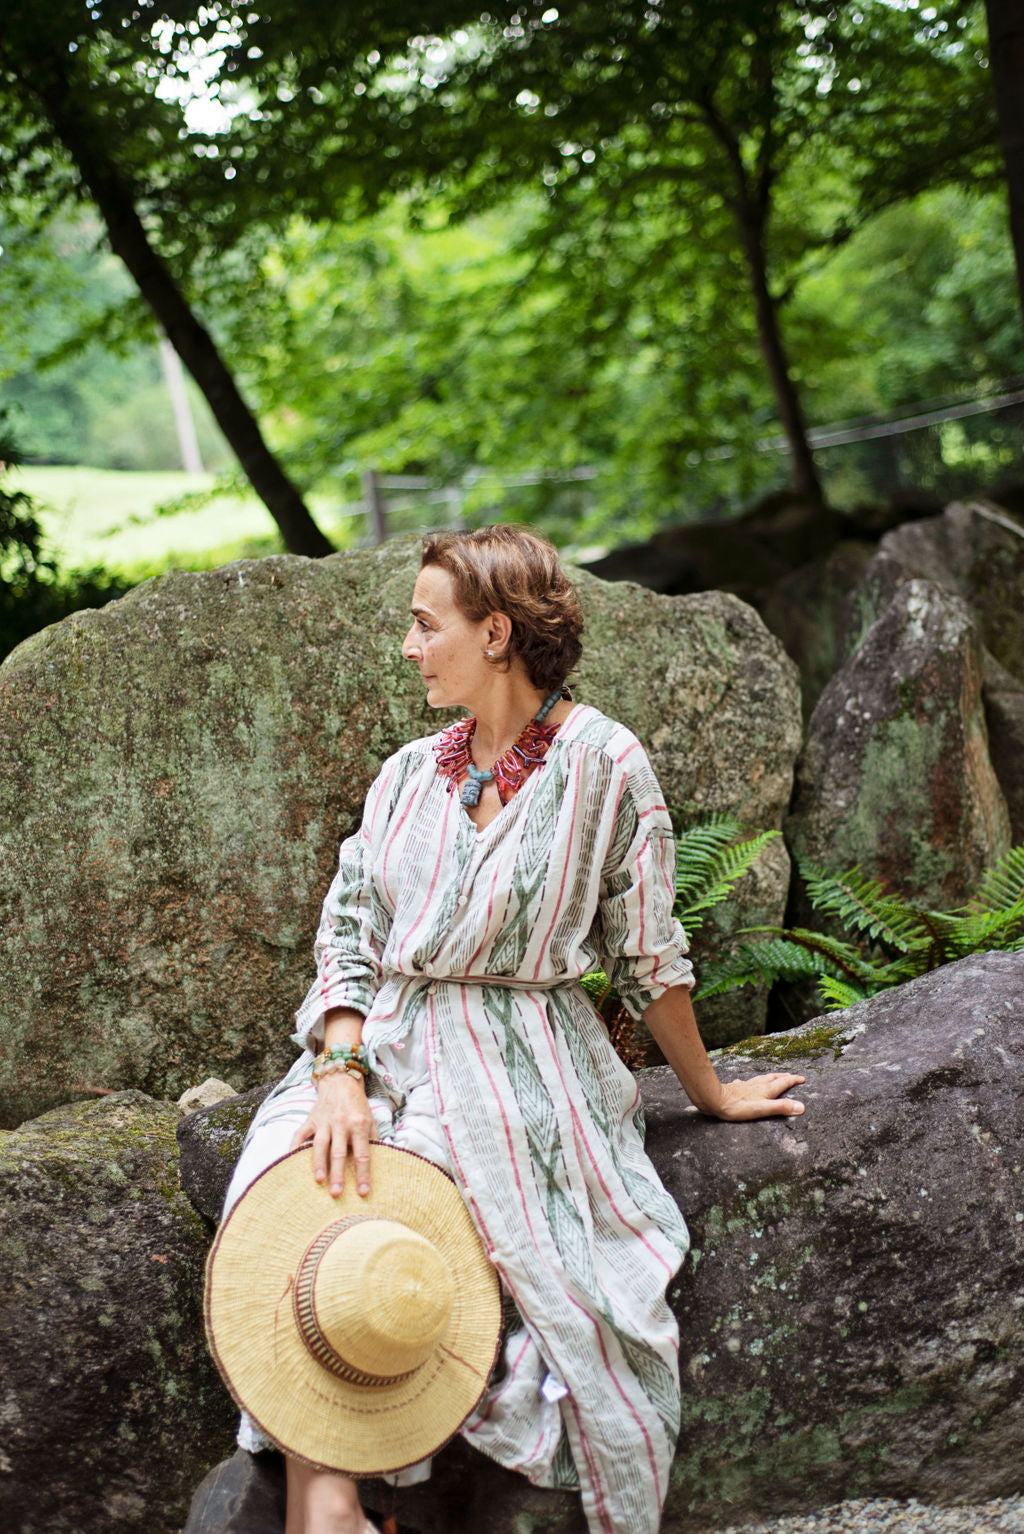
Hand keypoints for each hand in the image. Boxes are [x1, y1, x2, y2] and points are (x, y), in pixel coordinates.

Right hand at [289, 1071, 376, 1196]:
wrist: (340, 1081)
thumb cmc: (357, 1104)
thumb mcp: (371, 1118)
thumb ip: (373, 1139)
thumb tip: (381, 1161)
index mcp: (359, 1124)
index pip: (362, 1153)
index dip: (363, 1173)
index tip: (363, 1192)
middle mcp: (341, 1123)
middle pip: (339, 1152)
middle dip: (338, 1174)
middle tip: (337, 1194)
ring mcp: (324, 1122)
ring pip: (320, 1145)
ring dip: (319, 1164)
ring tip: (319, 1181)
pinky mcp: (310, 1120)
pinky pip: (300, 1135)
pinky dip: (294, 1148)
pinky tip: (291, 1162)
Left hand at [702, 1072, 805, 1120]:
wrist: (714, 1099)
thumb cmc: (738, 1107)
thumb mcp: (762, 1109)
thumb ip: (781, 1107)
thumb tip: (801, 1106)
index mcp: (765, 1090)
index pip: (783, 1083)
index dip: (793, 1080)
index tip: (802, 1078)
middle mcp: (757, 1085)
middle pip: (773, 1078)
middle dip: (784, 1077)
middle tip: (791, 1076)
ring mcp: (746, 1085)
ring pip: (761, 1079)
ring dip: (770, 1077)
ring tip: (773, 1077)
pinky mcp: (735, 1088)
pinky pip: (746, 1082)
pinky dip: (750, 1082)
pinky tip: (745, 1082)